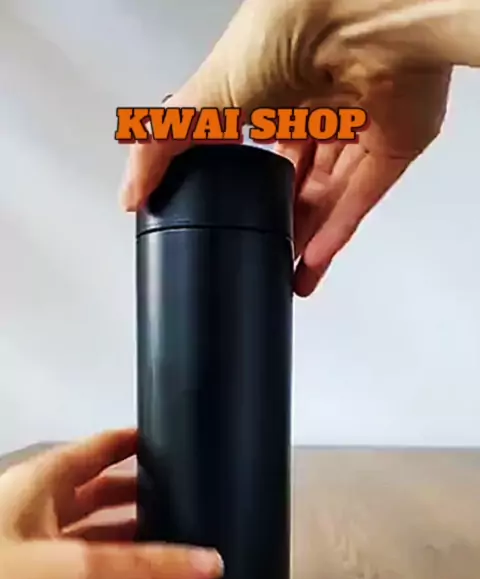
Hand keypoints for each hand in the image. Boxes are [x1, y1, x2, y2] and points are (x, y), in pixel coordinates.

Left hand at [0, 428, 222, 578]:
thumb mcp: (74, 572)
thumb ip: (146, 567)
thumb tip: (210, 562)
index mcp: (40, 484)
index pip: (98, 447)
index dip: (135, 440)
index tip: (175, 439)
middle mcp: (33, 512)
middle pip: (96, 491)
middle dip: (140, 492)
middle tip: (188, 495)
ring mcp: (29, 554)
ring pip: (90, 535)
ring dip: (130, 537)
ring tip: (178, 539)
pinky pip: (82, 574)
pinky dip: (114, 574)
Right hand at [119, 0, 473, 294]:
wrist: (364, 20)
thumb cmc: (291, 29)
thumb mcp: (207, 96)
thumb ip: (165, 143)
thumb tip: (130, 190)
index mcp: (274, 83)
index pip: (257, 144)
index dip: (244, 185)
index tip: (227, 219)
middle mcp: (319, 101)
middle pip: (298, 175)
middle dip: (279, 217)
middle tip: (259, 250)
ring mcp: (361, 123)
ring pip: (330, 193)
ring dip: (306, 237)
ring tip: (283, 271)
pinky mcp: (395, 145)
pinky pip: (361, 199)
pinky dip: (334, 236)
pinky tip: (309, 265)